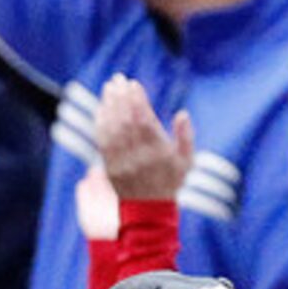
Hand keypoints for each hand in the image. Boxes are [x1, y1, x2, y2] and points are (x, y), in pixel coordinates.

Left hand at [94, 74, 195, 203]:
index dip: (137, 101)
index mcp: (158, 153)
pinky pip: (102, 141)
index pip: (145, 121)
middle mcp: (139, 157)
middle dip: (121, 97)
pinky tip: (102, 107)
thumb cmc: (170, 182)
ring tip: (109, 87)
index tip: (133, 84)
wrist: (149, 209)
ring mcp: (122, 162)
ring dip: (109, 105)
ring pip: (112, 128)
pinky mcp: (109, 166)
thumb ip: (186, 137)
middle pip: (126, 121)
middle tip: (118, 79)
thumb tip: (182, 113)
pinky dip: (101, 122)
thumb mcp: (186, 162)